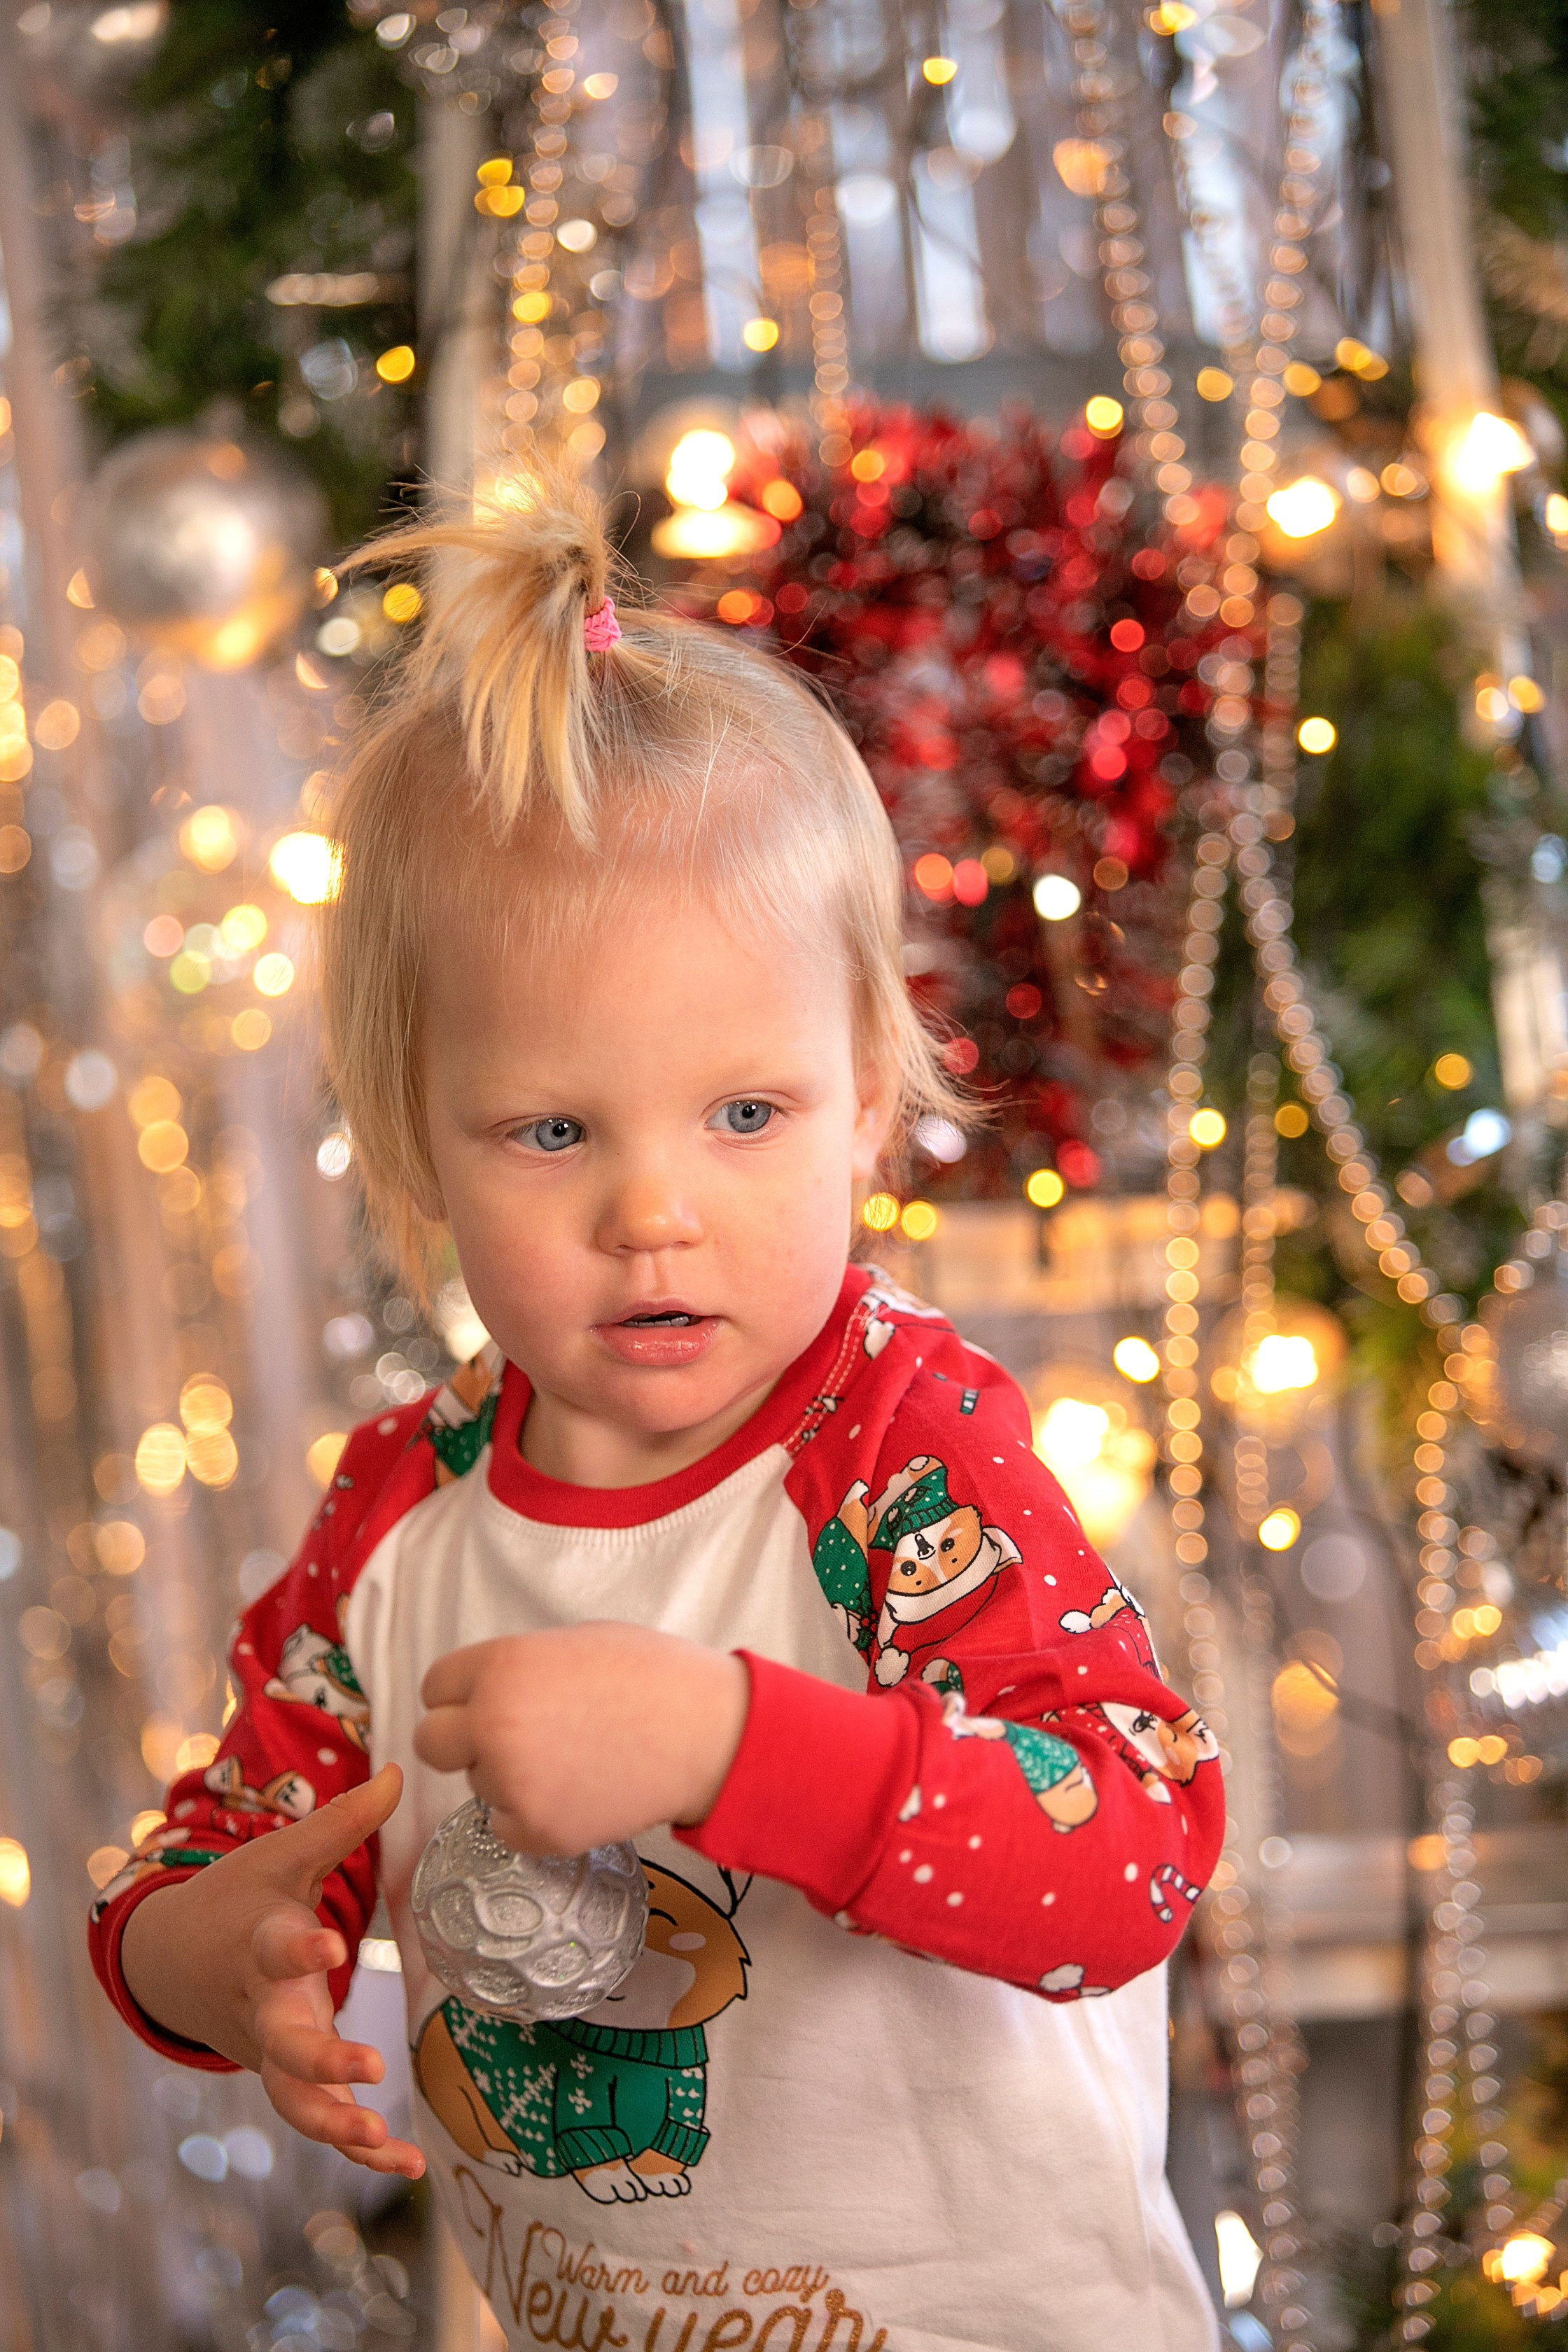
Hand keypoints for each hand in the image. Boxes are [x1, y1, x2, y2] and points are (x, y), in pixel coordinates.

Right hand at [119, 1765, 423, 2179]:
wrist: (174, 1958)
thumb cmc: (240, 1898)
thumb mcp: (284, 1856)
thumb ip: (343, 1822)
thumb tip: (399, 1769)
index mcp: (260, 1944)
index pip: (275, 1946)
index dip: (299, 1945)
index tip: (328, 1942)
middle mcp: (263, 2006)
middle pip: (283, 2044)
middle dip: (320, 2061)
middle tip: (366, 2069)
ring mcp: (270, 2050)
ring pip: (294, 2101)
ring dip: (336, 2124)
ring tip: (382, 2141)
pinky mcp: (287, 2078)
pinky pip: (319, 2122)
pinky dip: (358, 2150)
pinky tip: (408, 2164)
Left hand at [414, 1623, 749, 1853]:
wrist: (707, 1735)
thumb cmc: (652, 1675)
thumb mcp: (574, 1642)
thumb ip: (518, 1667)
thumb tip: (486, 1692)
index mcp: (500, 1667)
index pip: (435, 1687)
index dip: (461, 1694)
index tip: (484, 1701)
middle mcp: (493, 1725)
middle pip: (431, 1743)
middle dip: (462, 1741)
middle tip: (508, 1739)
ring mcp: (513, 1784)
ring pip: (477, 1785)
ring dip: (507, 1777)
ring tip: (569, 1761)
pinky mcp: (537, 1832)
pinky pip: (506, 1827)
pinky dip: (532, 1817)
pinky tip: (577, 1793)